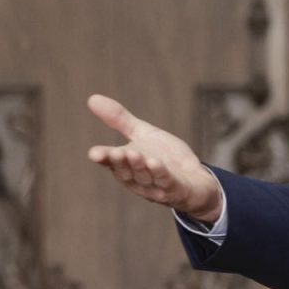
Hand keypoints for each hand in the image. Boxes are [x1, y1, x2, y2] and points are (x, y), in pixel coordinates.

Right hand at [86, 94, 222, 223]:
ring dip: (139, 167)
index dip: (103, 158)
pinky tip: (155, 163)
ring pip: (145, 178)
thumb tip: (91, 98)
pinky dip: (161, 174)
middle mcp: (139, 180)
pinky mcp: (177, 190)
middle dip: (121, 163)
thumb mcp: (143, 134)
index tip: (94, 153)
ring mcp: (157, 188)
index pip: (112, 163)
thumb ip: (119, 120)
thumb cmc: (165, 158)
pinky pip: (167, 183)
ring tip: (135, 154)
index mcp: (127, 166)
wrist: (196, 179)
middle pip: (126, 173)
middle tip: (115, 152)